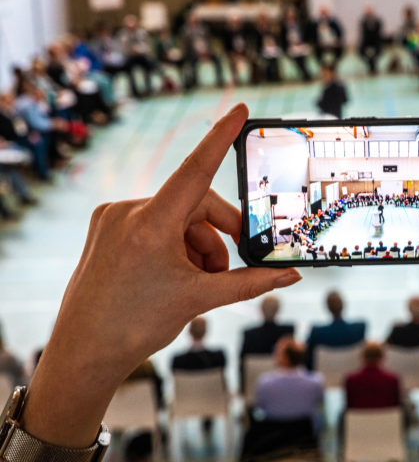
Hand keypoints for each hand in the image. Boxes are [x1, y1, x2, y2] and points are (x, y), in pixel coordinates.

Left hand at [22, 103, 301, 446]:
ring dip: (199, 245)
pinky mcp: (107, 228)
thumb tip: (291, 275)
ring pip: (178, 217)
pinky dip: (176, 245)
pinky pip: (157, 224)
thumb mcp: (200, 300)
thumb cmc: (136, 326)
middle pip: (195, 204)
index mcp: (149, 224)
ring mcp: (114, 219)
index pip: (195, 170)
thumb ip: (250, 282)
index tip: (239, 108)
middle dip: (219, 234)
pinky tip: (176, 274)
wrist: (84, 355)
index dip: (221, 137)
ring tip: (200, 280)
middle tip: (232, 266)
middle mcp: (128, 212)